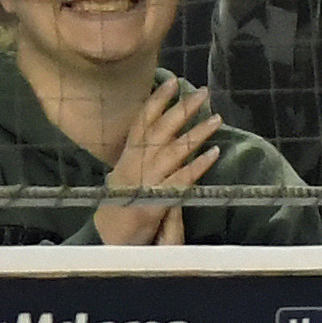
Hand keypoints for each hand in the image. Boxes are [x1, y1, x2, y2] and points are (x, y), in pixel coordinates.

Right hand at [93, 73, 222, 247]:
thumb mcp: (124, 176)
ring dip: (196, 133)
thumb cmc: (118, 207)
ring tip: (216, 119)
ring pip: (173, 151)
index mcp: (128, 157)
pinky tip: (214, 154)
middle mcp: (135, 165)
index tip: (171, 81)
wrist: (105, 241)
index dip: (156, 101)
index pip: (142, 122)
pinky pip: (180, 180)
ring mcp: (145, 182)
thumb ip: (140, 156)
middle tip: (203, 92)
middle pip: (160, 130)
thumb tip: (158, 134)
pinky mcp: (154, 202)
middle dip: (181, 109)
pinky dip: (197, 166)